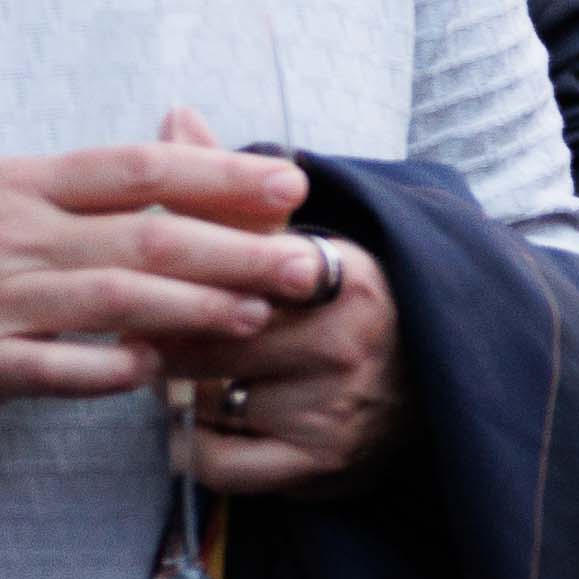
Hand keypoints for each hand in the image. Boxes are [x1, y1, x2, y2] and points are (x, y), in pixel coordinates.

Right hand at [0, 143, 325, 423]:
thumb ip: (68, 187)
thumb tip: (167, 161)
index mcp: (14, 182)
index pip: (136, 169)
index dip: (219, 175)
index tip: (287, 184)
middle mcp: (9, 235)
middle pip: (145, 234)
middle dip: (237, 247)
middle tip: (307, 259)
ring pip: (115, 300)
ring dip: (196, 306)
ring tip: (258, 312)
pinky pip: (58, 370)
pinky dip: (114, 369)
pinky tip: (162, 370)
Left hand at [147, 114, 400, 494]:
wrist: (435, 386)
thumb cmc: (346, 308)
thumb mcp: (303, 241)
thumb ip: (232, 188)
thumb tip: (175, 113)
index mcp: (345, 277)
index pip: (233, 273)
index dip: (176, 280)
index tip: (144, 281)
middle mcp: (346, 343)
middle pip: (206, 339)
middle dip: (165, 337)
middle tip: (145, 331)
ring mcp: (334, 409)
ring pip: (206, 399)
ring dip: (180, 391)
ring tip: (184, 375)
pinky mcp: (319, 465)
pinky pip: (217, 461)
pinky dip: (193, 446)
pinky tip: (199, 425)